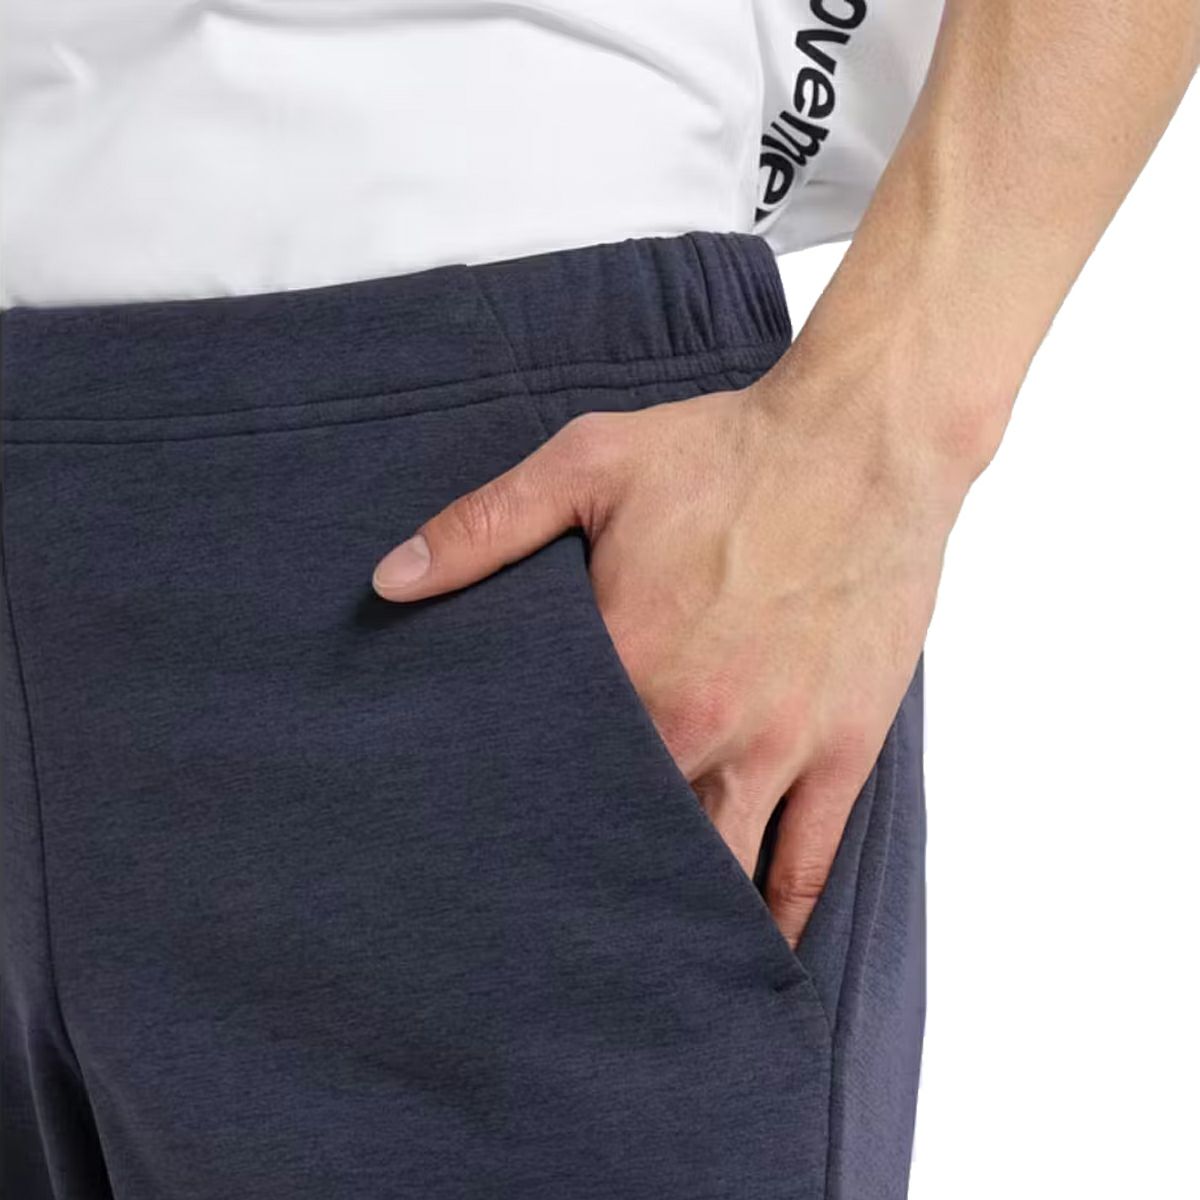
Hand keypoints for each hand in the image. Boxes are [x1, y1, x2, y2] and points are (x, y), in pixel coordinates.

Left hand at [372, 375, 967, 945]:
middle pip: (627, 835)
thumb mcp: (589, 464)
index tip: (481, 860)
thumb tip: (389, 580)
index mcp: (628, 661)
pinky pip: (809, 859)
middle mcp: (699, 724)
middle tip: (538, 939)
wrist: (864, 445)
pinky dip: (777, 915)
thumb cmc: (726, 452)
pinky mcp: (843, 748)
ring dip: (675, 918)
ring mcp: (778, 745)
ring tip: (630, 976)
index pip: (550, 772)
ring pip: (717, 866)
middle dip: (584, 881)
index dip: (513, 819)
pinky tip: (746, 952)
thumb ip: (485, 528)